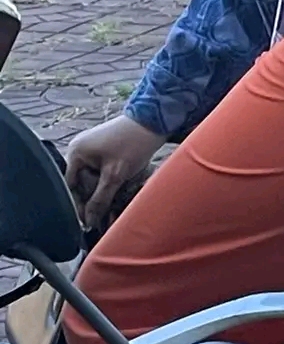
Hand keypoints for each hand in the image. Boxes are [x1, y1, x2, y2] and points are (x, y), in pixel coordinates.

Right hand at [65, 115, 162, 231]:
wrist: (153, 121)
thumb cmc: (133, 144)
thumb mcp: (115, 176)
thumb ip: (100, 200)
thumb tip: (88, 222)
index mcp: (76, 152)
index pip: (70, 186)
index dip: (80, 204)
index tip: (89, 221)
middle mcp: (79, 148)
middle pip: (81, 183)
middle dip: (94, 197)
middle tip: (106, 213)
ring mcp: (90, 147)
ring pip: (92, 178)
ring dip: (103, 190)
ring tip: (116, 200)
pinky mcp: (103, 148)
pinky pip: (100, 170)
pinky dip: (109, 180)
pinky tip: (120, 186)